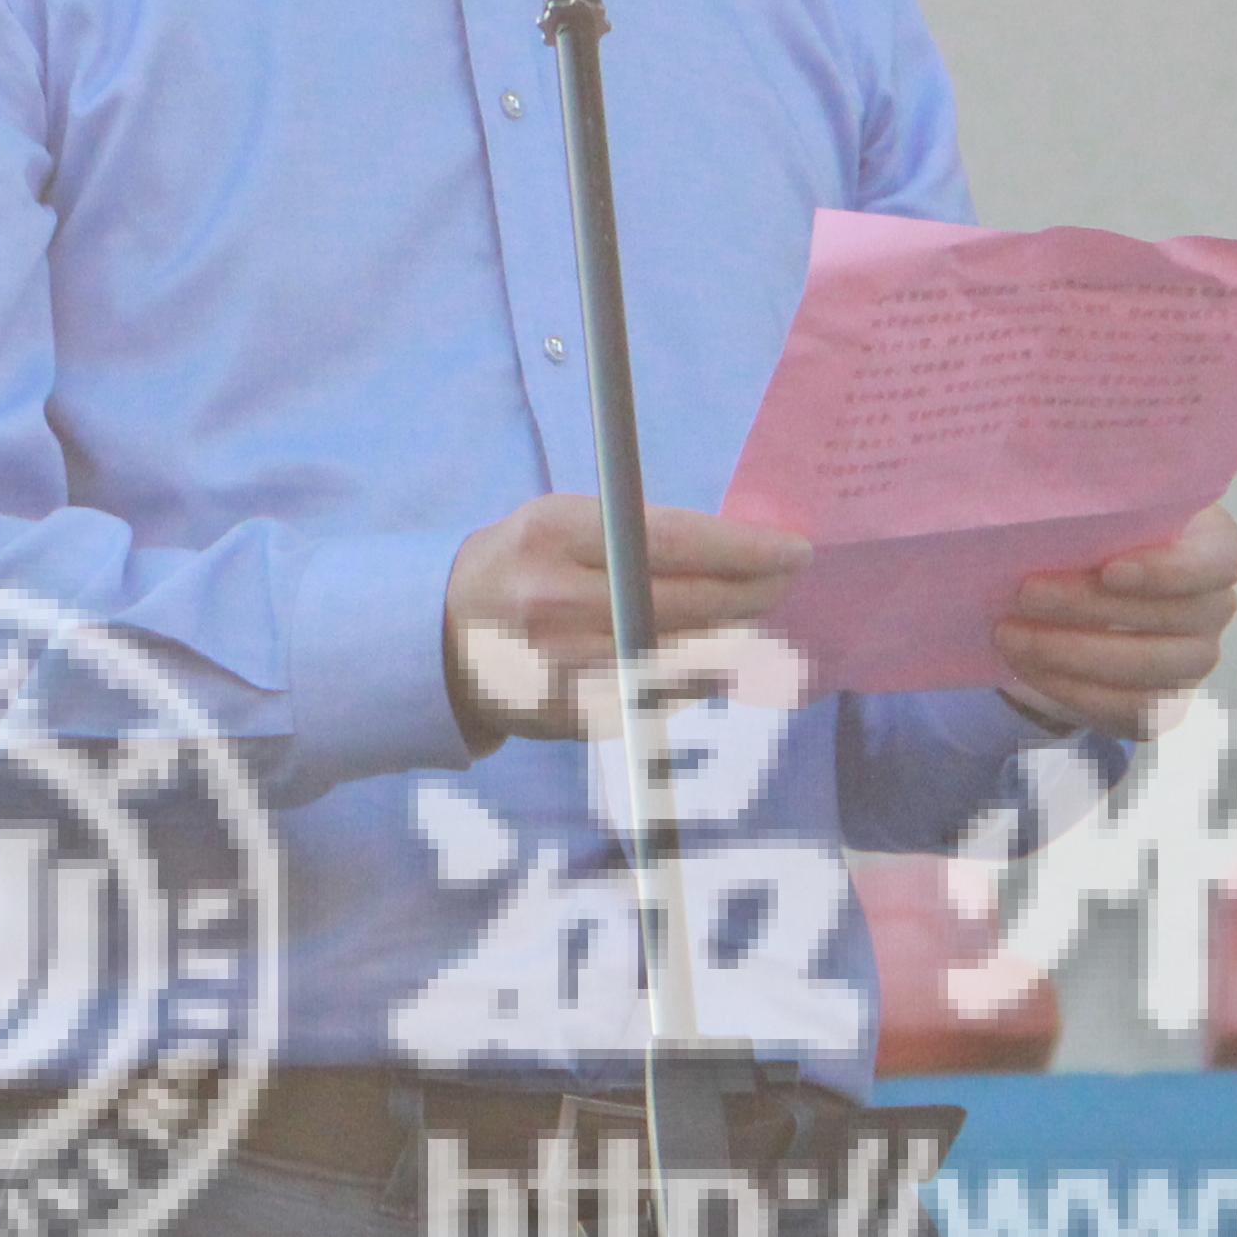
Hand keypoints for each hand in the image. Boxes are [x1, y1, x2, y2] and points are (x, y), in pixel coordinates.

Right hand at [442, 493, 808, 745]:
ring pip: (687, 656)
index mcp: (553, 535)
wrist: (443, 639)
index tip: (794, 549)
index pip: (670, 542)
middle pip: (689, 603)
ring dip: (733, 636)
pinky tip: (708, 655)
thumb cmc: (520, 563)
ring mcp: (567, 666)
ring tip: (749, 614)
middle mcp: (557, 602)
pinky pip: (667, 697)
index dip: (743, 549)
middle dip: (752, 591)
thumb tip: (738, 551)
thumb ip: (635, 532)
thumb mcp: (561, 521)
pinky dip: (699, 676)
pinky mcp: (579, 714)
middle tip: (785, 579)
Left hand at [991, 504, 1236, 739]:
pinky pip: (1128, 711)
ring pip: (1147, 671)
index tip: (1109, 568)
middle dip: (1090, 608)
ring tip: (1010, 634)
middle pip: (1171, 618)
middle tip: (1025, 592)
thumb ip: (1082, 494)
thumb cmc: (1089, 536)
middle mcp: (1214, 608)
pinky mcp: (1164, 705)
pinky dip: (1072, 692)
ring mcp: (1193, 661)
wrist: (1074, 598)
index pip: (1216, 563)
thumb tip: (1032, 491)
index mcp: (1211, 548)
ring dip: (1072, 655)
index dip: (1169, 571)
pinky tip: (1026, 669)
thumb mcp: (1091, 508)